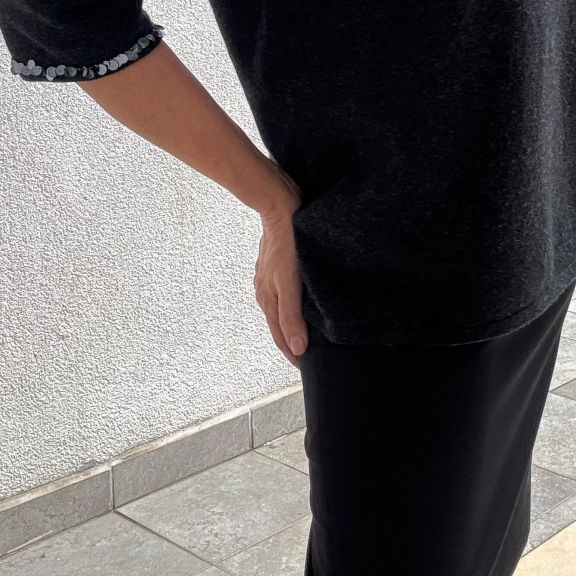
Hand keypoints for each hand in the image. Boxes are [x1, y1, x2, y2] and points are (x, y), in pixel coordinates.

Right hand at [253, 167, 307, 368]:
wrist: (280, 206)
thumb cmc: (288, 243)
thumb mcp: (291, 282)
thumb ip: (292, 315)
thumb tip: (297, 348)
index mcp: (268, 299)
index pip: (282, 336)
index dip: (294, 354)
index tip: (306, 369)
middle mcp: (266, 291)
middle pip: (280, 325)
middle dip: (292, 342)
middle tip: (310, 356)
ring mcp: (269, 277)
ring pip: (282, 309)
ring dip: (293, 324)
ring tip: (308, 333)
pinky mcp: (276, 265)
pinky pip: (284, 292)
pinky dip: (293, 304)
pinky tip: (302, 301)